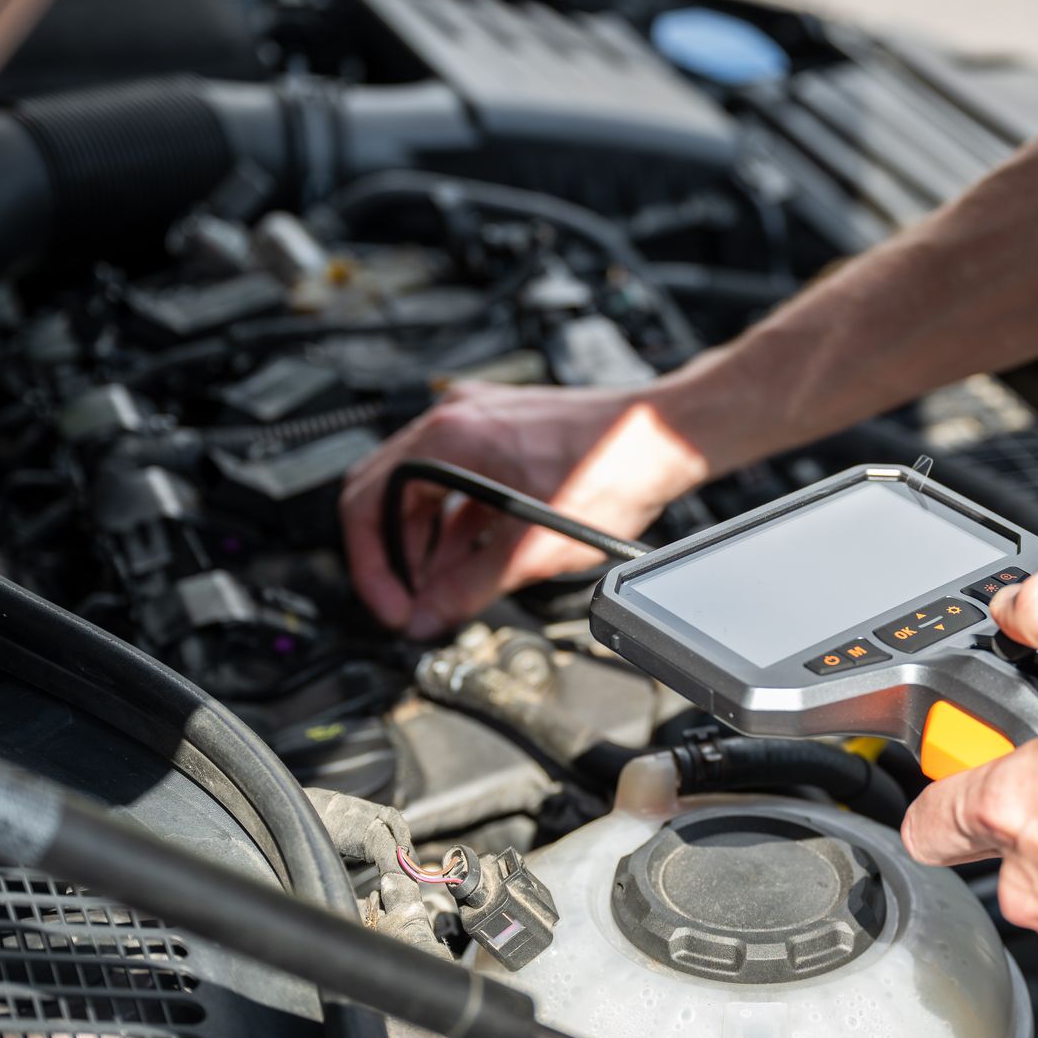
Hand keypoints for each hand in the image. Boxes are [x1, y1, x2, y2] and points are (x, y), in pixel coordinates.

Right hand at [340, 381, 708, 637]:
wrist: (668, 436)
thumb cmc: (614, 464)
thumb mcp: (532, 546)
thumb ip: (470, 588)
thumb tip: (427, 618)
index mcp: (449, 436)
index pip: (369, 504)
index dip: (375, 566)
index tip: (393, 605)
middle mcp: (457, 418)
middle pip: (389, 497)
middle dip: (398, 559)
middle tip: (413, 606)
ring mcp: (481, 424)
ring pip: (426, 495)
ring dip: (430, 547)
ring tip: (446, 596)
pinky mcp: (505, 437)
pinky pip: (460, 486)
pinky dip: (459, 528)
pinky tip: (473, 566)